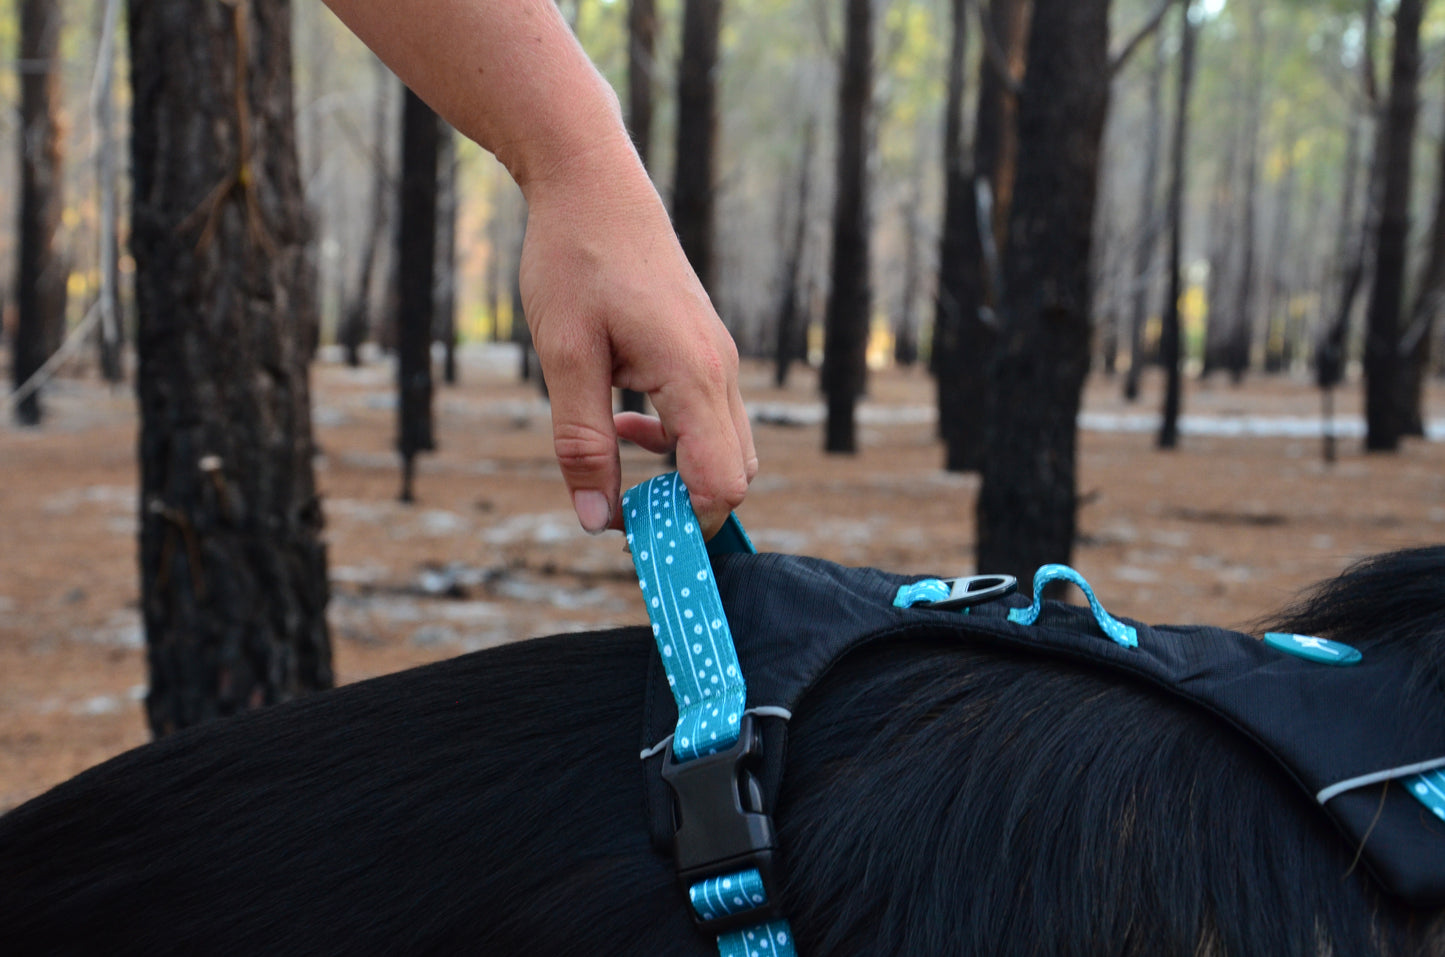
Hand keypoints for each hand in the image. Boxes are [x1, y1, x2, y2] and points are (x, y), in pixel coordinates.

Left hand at [518, 156, 756, 539]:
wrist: (593, 186)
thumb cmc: (575, 261)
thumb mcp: (565, 359)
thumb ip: (582, 444)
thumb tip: (597, 522)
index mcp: (694, 374)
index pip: (721, 484)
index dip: (682, 525)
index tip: (630, 534)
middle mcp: (722, 371)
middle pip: (735, 475)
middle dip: (685, 507)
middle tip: (622, 508)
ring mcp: (719, 359)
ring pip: (725, 449)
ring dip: (678, 472)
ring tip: (613, 456)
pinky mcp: (706, 351)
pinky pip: (709, 419)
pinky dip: (675, 441)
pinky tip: (624, 423)